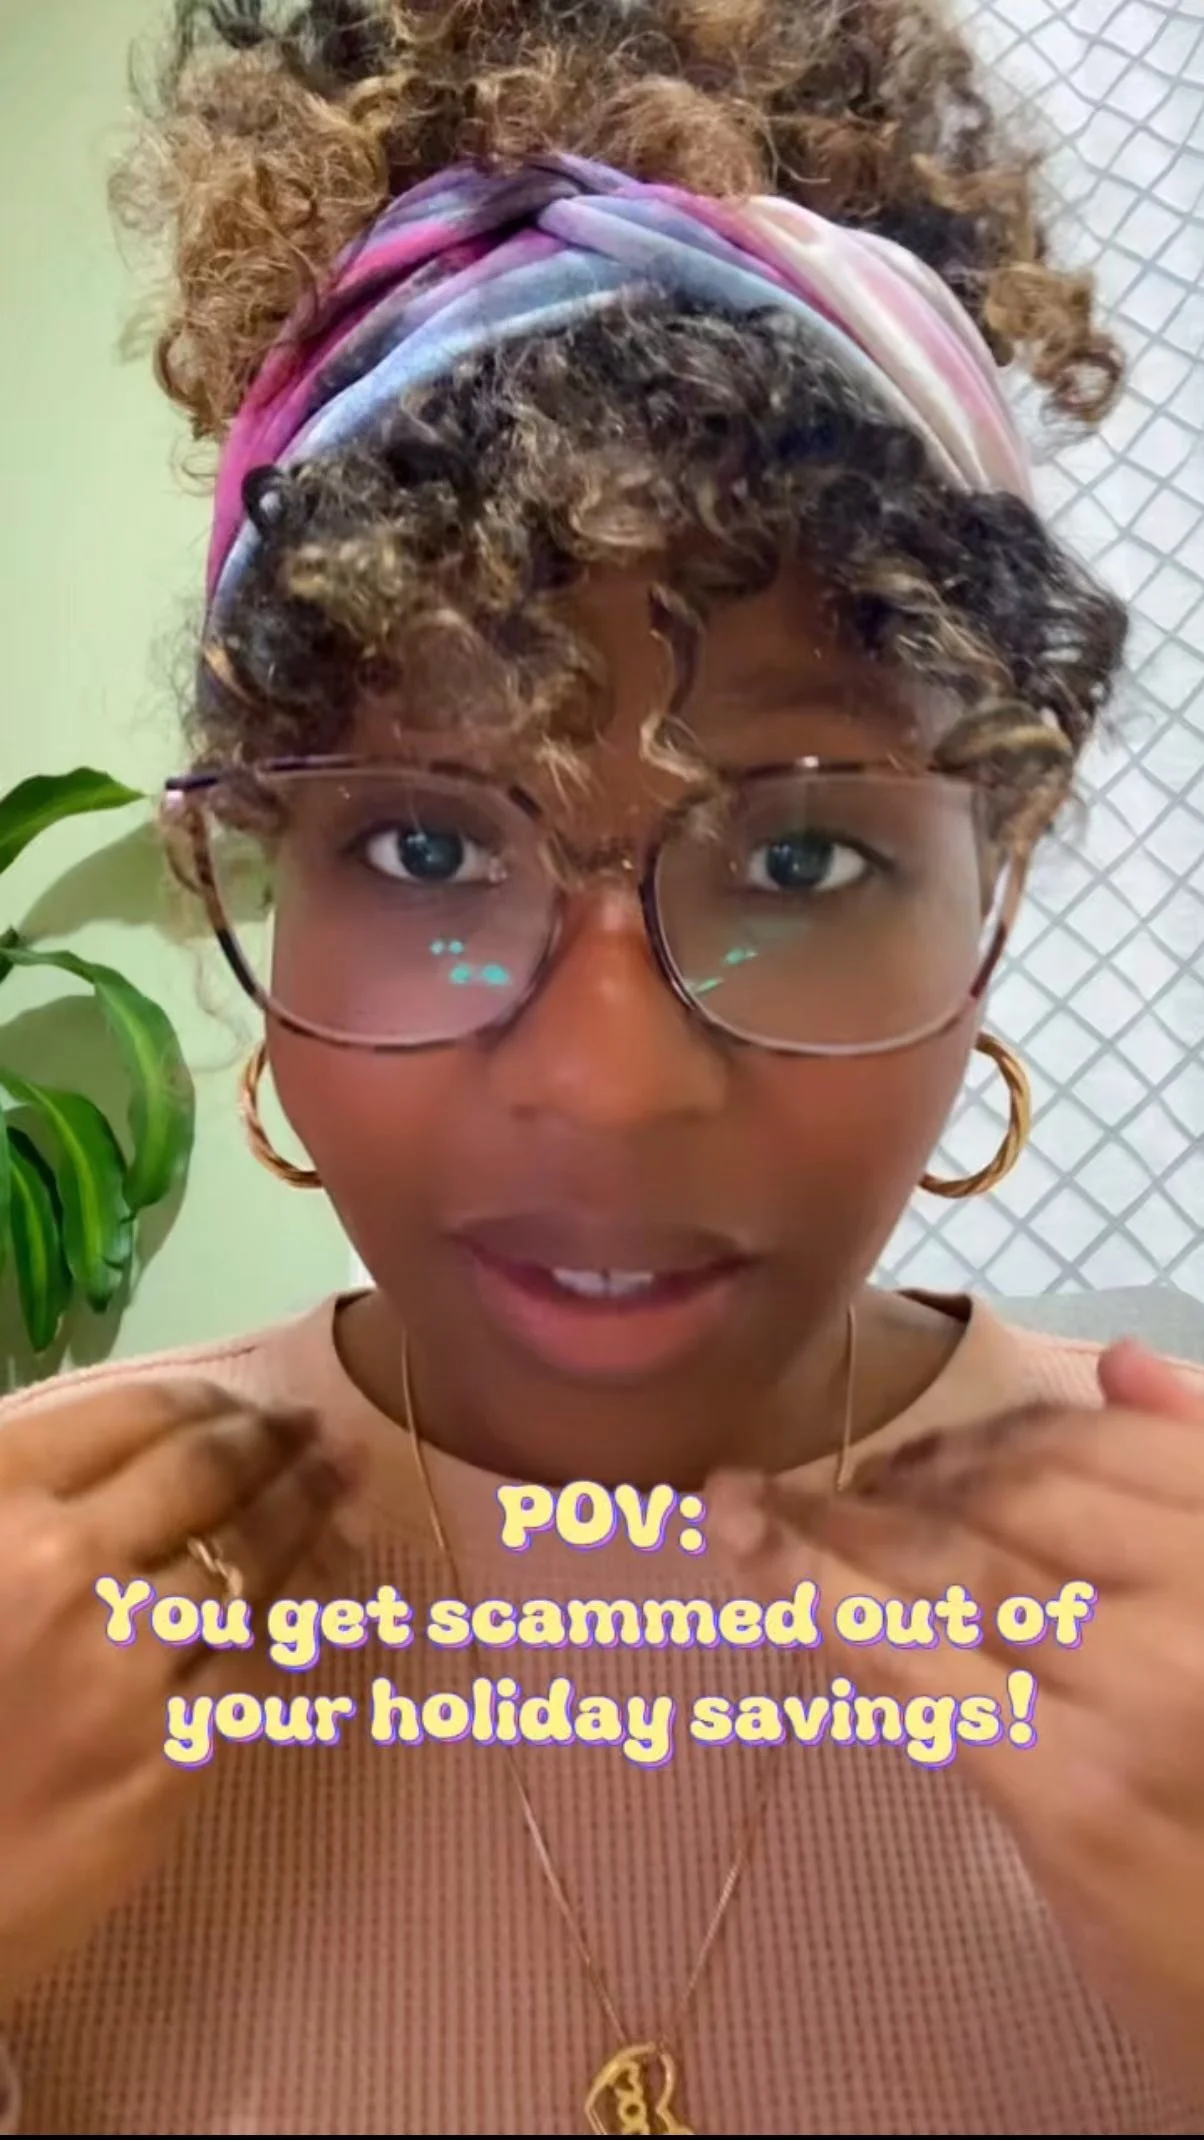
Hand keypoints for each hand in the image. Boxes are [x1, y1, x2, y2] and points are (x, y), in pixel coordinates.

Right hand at [0, 1378, 351, 2016]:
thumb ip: (20, 1498)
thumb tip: (121, 1455)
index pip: (135, 1416)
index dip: (209, 1404)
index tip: (249, 1404)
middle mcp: (66, 1565)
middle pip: (207, 1475)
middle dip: (277, 1443)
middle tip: (320, 1430)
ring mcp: (126, 1663)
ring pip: (251, 1557)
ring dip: (311, 1505)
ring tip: (347, 1477)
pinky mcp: (167, 1755)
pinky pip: (260, 1654)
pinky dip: (308, 1596)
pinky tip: (334, 1570)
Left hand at [709, 1345, 1203, 2097]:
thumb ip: (1198, 1472)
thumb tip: (1112, 1361)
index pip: (1093, 1441)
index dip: (987, 1433)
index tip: (919, 1450)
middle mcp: (1195, 1599)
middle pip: (1007, 1494)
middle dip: (899, 1481)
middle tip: (823, 1490)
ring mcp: (1130, 1692)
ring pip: (944, 1565)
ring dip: (832, 1522)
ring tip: (752, 1507)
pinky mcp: (1065, 1791)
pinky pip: (910, 1661)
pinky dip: (811, 1588)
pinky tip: (744, 1544)